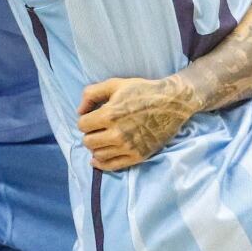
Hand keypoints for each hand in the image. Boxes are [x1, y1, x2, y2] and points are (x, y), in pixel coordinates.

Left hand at [76, 76, 196, 170]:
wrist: (172, 103)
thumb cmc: (142, 91)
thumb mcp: (114, 84)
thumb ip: (91, 94)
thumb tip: (79, 111)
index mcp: (110, 115)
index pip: (82, 125)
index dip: (85, 121)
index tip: (91, 118)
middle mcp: (118, 134)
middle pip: (88, 142)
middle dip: (89, 135)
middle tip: (96, 130)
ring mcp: (129, 147)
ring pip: (98, 155)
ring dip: (95, 148)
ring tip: (101, 140)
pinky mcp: (139, 156)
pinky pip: (113, 166)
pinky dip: (102, 164)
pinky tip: (97, 159)